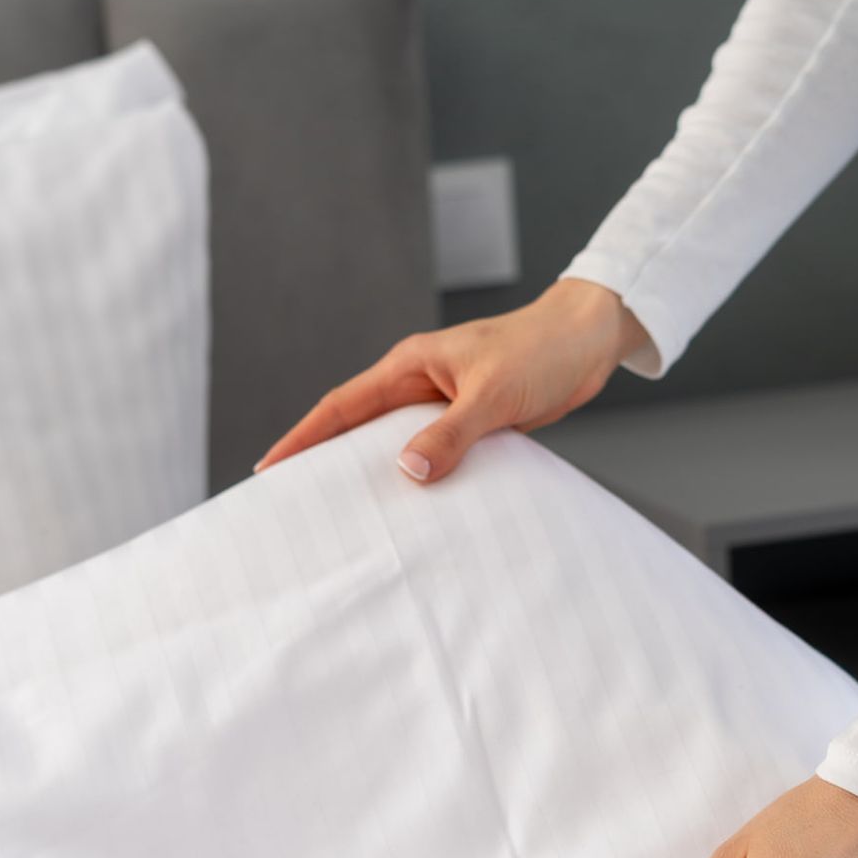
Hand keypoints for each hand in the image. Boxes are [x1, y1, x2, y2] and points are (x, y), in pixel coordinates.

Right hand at [255, 278, 649, 482]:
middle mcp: (419, 384)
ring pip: (394, 444)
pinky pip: (432, 454)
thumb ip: (451, 432)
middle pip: (358, 428)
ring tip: (347, 516)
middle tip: (295, 503)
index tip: (268, 469)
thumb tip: (407, 470)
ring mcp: (443, 403)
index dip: (303, 438)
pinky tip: (415, 508)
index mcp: (410, 365)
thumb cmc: (542, 351)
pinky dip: (420, 478)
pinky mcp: (470, 421)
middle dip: (325, 461)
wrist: (589, 341)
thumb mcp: (493, 394)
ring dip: (374, 474)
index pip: (342, 406)